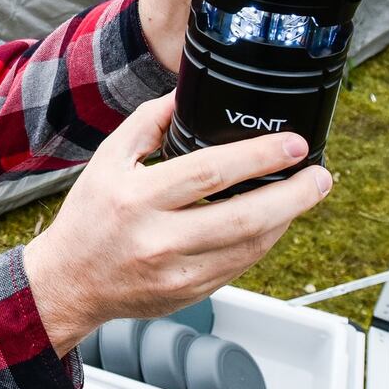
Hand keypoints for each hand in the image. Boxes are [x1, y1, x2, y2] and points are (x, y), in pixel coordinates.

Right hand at [23, 95, 332, 355]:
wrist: (68, 283)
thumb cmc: (88, 218)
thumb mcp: (107, 160)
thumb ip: (147, 123)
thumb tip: (186, 94)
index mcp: (136, 198)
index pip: (209, 172)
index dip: (258, 157)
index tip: (292, 145)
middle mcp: (157, 239)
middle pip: (242, 218)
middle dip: (293, 195)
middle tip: (320, 175)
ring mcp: (175, 272)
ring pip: (248, 247)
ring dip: (286, 218)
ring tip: (306, 193)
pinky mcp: (188, 294)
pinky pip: (240, 266)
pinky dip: (263, 241)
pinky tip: (275, 221)